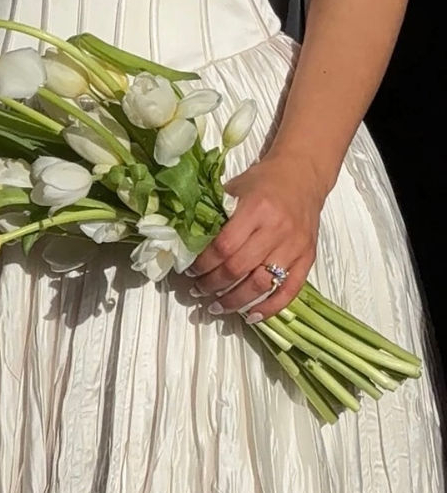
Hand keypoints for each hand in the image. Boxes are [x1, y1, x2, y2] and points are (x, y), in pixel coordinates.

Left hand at [186, 152, 329, 320]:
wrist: (302, 176)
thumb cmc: (263, 183)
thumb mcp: (235, 189)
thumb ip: (214, 214)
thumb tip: (185, 241)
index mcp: (256, 209)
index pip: (224, 246)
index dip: (204, 263)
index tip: (190, 270)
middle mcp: (277, 229)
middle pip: (239, 268)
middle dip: (213, 284)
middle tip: (198, 290)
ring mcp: (294, 246)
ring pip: (262, 283)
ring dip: (235, 300)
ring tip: (217, 306)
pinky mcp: (308, 258)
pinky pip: (289, 290)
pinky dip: (270, 307)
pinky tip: (251, 316)